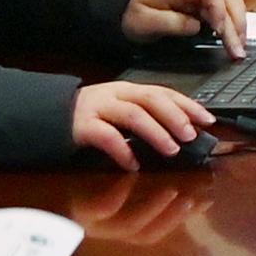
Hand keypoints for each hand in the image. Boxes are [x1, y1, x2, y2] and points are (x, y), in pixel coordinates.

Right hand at [65, 77, 215, 167]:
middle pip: (152, 99)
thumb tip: (183, 131)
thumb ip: (146, 119)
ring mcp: (98, 108)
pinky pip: (106, 136)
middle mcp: (116, 95)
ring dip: (156, 132)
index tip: (208, 119)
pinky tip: (133, 165)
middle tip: (191, 135)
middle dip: (175, 116)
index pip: (164, 92)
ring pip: (133, 115)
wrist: (47, 116)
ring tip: (171, 150)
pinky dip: (123, 151)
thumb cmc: (90, 118)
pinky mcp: (82, 126)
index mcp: (129, 91)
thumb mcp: (119, 113)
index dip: (188, 105)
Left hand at [124, 0, 254, 57]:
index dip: (219, 11)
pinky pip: (227, 12)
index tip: (220, 31)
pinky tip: (234, 42)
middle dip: (236, 26)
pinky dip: (234, 26)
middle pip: (228, 0)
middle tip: (236, 52)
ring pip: (233, 5)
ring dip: (239, 26)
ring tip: (239, 50)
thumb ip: (170, 22)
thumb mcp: (144, 19)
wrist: (129, 3)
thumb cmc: (136, 10)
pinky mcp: (206, 7)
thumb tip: (195, 27)